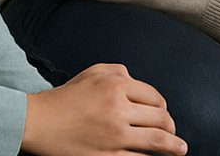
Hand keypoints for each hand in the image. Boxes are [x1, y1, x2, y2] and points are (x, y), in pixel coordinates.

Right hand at [21, 63, 185, 155]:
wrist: (38, 122)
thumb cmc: (65, 97)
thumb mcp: (92, 73)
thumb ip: (119, 72)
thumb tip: (139, 82)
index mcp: (117, 85)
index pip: (155, 97)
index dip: (163, 107)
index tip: (164, 115)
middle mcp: (119, 108)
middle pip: (160, 119)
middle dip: (171, 127)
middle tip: (174, 134)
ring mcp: (114, 135)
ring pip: (156, 141)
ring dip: (173, 146)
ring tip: (180, 149)